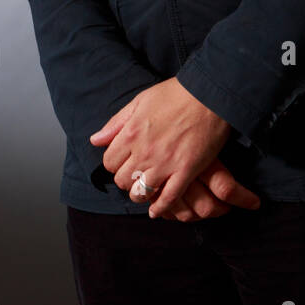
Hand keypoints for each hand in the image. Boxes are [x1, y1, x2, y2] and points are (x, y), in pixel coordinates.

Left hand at [89, 77, 260, 218]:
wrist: (209, 94)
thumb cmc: (175, 94)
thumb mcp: (140, 101)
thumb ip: (117, 122)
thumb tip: (95, 140)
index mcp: (131, 132)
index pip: (109, 162)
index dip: (114, 163)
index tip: (124, 160)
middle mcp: (145, 151)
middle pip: (122, 180)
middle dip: (125, 179)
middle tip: (135, 173)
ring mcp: (165, 164)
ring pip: (140, 194)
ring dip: (139, 194)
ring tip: (144, 189)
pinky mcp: (186, 171)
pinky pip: (168, 198)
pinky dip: (160, 208)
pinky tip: (156, 211)